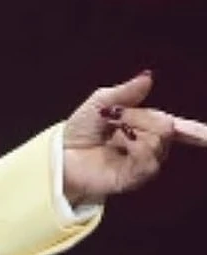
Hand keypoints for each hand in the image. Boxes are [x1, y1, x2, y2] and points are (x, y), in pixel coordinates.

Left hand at [62, 70, 206, 205]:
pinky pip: (148, 159)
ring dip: (132, 129)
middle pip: (165, 125)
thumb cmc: (80, 129)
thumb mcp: (100, 103)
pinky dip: (134, 146)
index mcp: (147, 127)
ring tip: (113, 131)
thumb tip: (148, 76)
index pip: (179, 127)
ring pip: (157, 140)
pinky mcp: (136, 177)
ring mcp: (145, 162)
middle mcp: (151, 145)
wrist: (61, 153)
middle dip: (139, 115)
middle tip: (115, 116)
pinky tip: (120, 143)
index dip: (197, 131)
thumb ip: (125, 91)